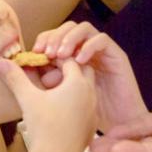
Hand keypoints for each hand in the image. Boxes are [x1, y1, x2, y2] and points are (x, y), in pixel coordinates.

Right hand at [0, 57, 97, 151]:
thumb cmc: (43, 126)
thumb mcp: (28, 98)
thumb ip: (16, 78)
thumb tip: (2, 61)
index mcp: (78, 83)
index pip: (69, 60)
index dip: (55, 59)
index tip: (42, 63)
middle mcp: (91, 95)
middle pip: (83, 72)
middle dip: (67, 70)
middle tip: (48, 76)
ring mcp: (93, 112)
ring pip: (86, 90)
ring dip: (72, 87)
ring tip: (52, 93)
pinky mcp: (91, 127)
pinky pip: (86, 108)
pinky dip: (76, 104)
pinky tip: (60, 112)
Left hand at [33, 21, 148, 132]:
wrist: (119, 124)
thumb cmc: (90, 112)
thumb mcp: (63, 94)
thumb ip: (50, 80)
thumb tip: (33, 67)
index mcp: (72, 55)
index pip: (56, 35)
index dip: (45, 39)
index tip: (35, 52)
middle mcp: (87, 49)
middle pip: (69, 27)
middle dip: (55, 36)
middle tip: (47, 52)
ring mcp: (102, 51)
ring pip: (84, 28)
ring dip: (70, 38)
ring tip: (61, 55)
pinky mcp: (117, 55)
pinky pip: (102, 39)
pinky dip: (88, 46)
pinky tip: (80, 60)